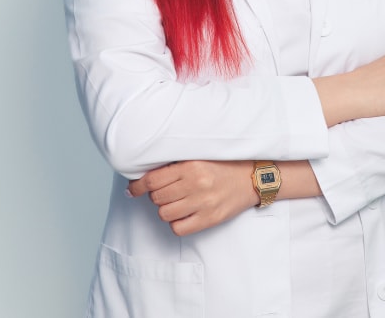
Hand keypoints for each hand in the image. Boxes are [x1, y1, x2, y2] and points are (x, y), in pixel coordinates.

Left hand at [127, 160, 257, 235]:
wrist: (251, 178)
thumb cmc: (223, 165)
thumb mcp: (199, 156)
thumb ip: (176, 164)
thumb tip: (146, 176)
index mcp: (191, 166)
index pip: (153, 179)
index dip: (138, 186)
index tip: (133, 189)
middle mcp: (196, 184)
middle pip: (157, 197)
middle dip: (155, 195)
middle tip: (165, 191)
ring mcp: (203, 203)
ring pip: (164, 213)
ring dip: (165, 208)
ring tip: (176, 201)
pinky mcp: (209, 219)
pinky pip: (178, 228)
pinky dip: (176, 222)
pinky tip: (183, 213)